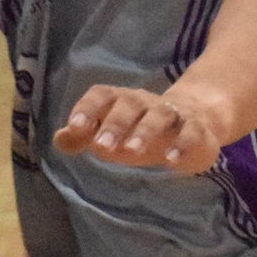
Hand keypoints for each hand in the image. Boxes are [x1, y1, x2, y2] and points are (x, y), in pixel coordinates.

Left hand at [54, 84, 222, 173]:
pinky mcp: (197, 130)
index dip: (88, 109)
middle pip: (130, 104)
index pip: (103, 95)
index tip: (75, 127)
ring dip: (145, 131)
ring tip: (132, 152)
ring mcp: (174, 114)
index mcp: (123, 101)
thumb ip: (83, 137)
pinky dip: (181, 145)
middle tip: (101, 147)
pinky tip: (170, 161)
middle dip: (115, 124)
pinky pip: (191, 132)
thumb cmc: (141, 130)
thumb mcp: (111, 134)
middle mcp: (147, 103)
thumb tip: (59, 139)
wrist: (195, 120)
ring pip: (160, 115)